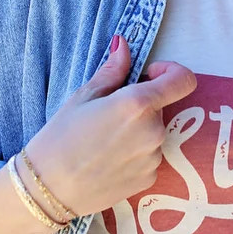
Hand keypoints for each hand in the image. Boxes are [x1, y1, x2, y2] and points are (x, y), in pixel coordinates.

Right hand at [24, 34, 196, 218]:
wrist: (49, 189)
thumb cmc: (60, 138)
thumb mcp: (83, 97)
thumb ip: (112, 70)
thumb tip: (124, 44)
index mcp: (138, 104)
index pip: (183, 80)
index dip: (170, 72)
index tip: (149, 75)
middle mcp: (153, 131)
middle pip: (161, 107)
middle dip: (142, 105)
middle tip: (108, 114)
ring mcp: (154, 157)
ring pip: (154, 132)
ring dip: (138, 130)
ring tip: (105, 140)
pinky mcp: (150, 178)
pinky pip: (150, 155)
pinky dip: (135, 152)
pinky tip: (109, 159)